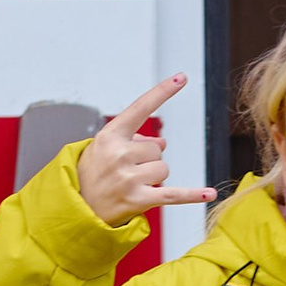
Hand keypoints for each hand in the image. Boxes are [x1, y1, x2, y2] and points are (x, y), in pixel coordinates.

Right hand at [76, 75, 215, 231]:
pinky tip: (209, 194)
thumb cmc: (92, 174)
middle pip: (158, 149)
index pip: (140, 108)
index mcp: (110, 136)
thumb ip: (133, 138)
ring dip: (154, 178)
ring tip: (131, 184)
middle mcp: (119, 154)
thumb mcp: (104, 147)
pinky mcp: (138, 200)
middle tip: (126, 170)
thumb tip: (161, 144)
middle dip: (148, 159)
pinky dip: (192, 195)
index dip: (162, 92)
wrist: (76, 207)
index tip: (181, 78)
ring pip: (164, 169)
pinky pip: (174, 195)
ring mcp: (128, 177)